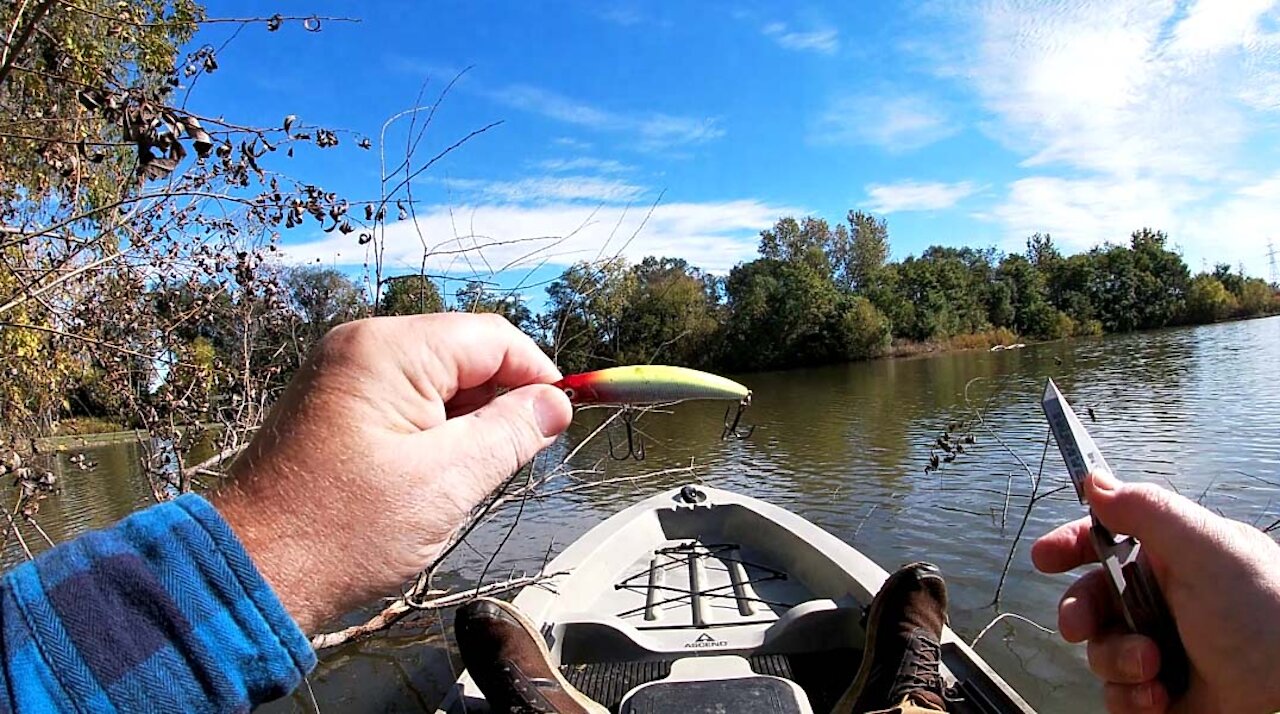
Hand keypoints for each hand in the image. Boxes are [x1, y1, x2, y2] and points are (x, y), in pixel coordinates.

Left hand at [211, 314, 572, 631]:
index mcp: (387, 351)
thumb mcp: (445, 484)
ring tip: (464, 480)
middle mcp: (362, 347)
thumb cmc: (341, 534)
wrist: (250, 576)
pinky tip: (433, 478)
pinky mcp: (336, 405)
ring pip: (439, 381)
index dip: (536, 375)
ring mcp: (344, 375)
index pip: (491, 337)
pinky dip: (435, 432)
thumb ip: (509, 433)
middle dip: (500, 403)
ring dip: (467, 423)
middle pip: (464, 354)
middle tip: (509, 464)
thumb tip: (556, 403)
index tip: (562, 421)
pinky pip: (407, 400)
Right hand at [1033, 471, 1279, 712]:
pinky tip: (1159, 697)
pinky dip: (1131, 698)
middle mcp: (1161, 602)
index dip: (1069, 546)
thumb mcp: (1206, 548)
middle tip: (1081, 627)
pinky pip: (1118, 696)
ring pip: (1099, 651)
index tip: (1045, 558)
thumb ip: (1147, 510)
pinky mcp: (1162, 696)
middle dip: (1079, 614)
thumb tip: (1095, 480)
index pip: (1103, 541)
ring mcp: (1160, 649)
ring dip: (1117, 661)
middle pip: (1088, 600)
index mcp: (1170, 558)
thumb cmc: (1265, 611)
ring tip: (1153, 668)